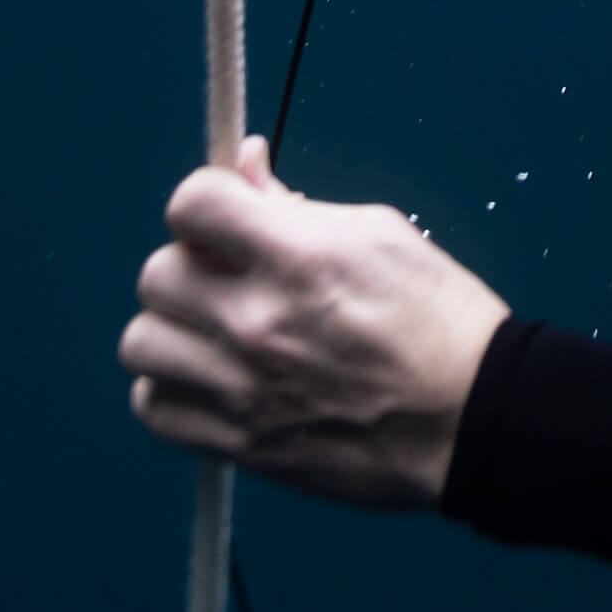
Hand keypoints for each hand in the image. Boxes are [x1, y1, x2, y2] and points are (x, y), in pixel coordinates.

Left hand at [121, 136, 510, 511]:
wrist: (472, 419)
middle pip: (156, 275)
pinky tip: (211, 376)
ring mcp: (243, 390)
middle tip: (229, 275)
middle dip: (189, 263)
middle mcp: (259, 322)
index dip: (203, 198)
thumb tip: (243, 165)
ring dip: (172, 328)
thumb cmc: (438, 317)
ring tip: (215, 330)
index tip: (225, 213)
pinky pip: (153, 410)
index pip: (191, 204)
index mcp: (300, 257)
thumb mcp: (379, 234)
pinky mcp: (241, 445)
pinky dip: (170, 389)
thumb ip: (295, 204)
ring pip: (140, 344)